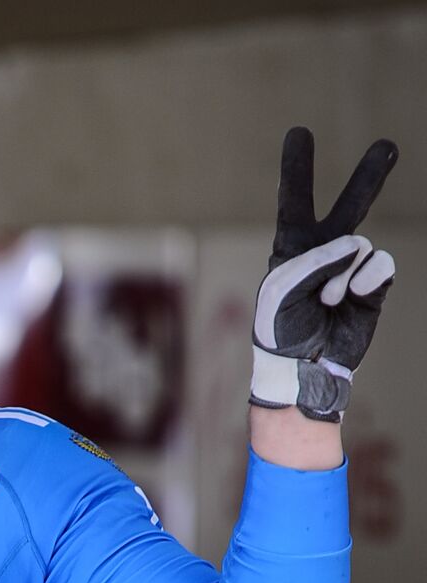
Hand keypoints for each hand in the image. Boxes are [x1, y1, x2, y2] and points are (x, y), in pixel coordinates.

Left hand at [250, 127, 397, 421]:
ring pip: (359, 244)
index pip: (294, 200)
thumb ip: (311, 260)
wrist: (304, 365)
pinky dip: (363, 281)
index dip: (297, 167)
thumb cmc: (280, 328)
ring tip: (324, 301)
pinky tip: (346, 300)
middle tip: (388, 145)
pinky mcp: (375, 284)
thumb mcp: (279, 292)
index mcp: (291, 247)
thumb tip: (355, 243)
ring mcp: (352, 267)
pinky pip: (379, 265)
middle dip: (370, 176)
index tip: (299, 132)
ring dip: (338, 275)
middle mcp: (323, 251)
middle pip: (350, 205)